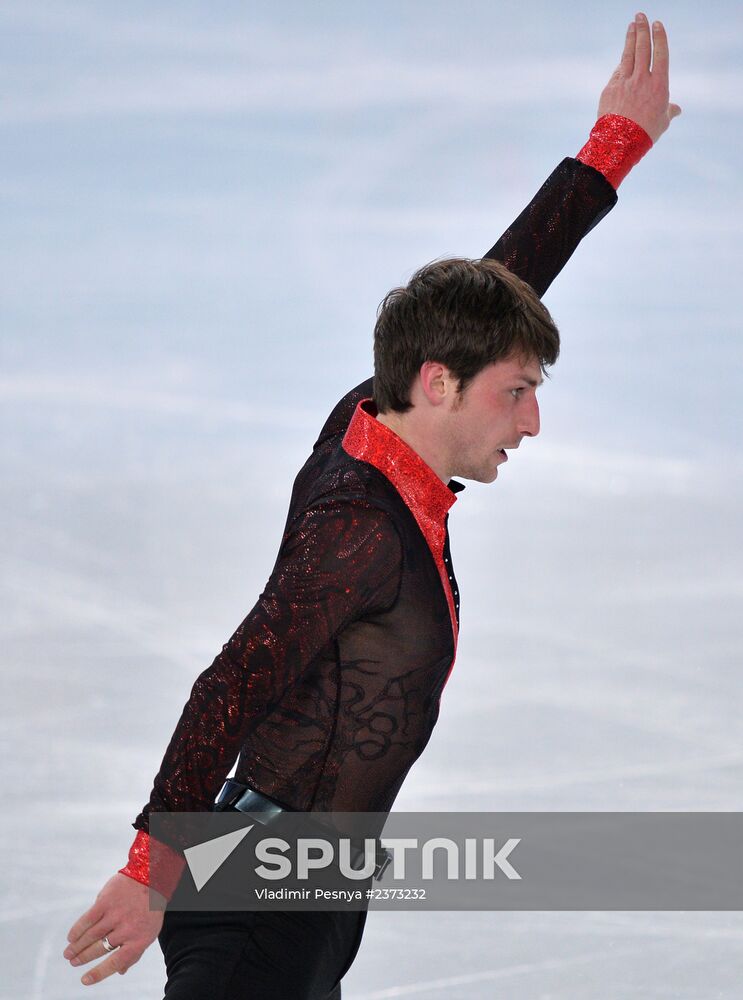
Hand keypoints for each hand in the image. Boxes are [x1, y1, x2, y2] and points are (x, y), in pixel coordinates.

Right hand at [63, 873, 164, 986]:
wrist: (151, 877)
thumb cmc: (149, 908)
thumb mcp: (149, 932)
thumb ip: (135, 952)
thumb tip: (120, 971)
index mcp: (139, 939)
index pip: (115, 962)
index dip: (98, 973)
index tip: (85, 980)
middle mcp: (127, 929)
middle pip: (100, 949)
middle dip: (83, 958)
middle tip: (73, 963)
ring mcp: (115, 914)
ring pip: (91, 936)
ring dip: (77, 947)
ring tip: (68, 954)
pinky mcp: (106, 901)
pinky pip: (88, 919)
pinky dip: (77, 930)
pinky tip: (71, 937)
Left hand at [597, 12, 681, 141]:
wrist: (620, 144)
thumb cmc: (645, 134)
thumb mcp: (662, 122)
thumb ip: (669, 111)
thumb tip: (677, 109)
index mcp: (659, 85)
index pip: (660, 54)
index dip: (659, 37)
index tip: (657, 24)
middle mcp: (641, 79)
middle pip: (642, 48)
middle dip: (642, 30)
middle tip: (641, 16)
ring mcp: (624, 82)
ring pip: (628, 55)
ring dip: (630, 38)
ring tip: (632, 25)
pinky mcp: (610, 89)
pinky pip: (617, 73)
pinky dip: (621, 65)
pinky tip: (623, 60)